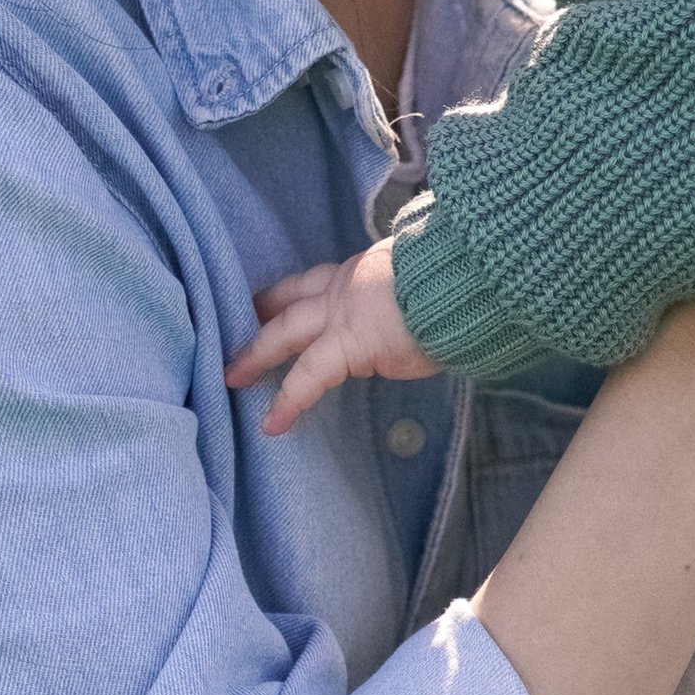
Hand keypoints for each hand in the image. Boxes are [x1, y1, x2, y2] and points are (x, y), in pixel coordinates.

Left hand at [227, 236, 443, 434]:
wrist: (464, 282)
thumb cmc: (455, 282)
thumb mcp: (420, 277)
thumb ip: (400, 292)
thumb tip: (407, 306)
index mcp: (361, 270)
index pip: (312, 283)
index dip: (285, 296)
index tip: (264, 306)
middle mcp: (343, 287)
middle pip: (288, 303)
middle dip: (258, 321)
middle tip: (233, 339)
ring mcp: (341, 313)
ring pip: (284, 332)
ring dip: (256, 355)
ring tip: (231, 378)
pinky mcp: (349, 344)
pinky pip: (308, 377)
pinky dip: (288, 401)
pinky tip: (274, 424)